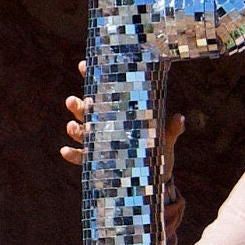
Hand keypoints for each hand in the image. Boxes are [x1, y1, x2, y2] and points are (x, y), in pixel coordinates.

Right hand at [60, 61, 184, 210]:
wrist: (154, 179)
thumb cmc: (157, 152)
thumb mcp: (164, 139)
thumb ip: (171, 129)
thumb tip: (179, 118)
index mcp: (118, 113)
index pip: (103, 92)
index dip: (92, 77)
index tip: (84, 65)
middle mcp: (104, 126)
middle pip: (86, 111)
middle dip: (78, 105)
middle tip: (73, 101)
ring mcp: (98, 144)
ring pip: (81, 132)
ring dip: (74, 128)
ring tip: (73, 126)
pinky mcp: (96, 162)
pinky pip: (81, 157)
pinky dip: (72, 154)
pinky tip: (65, 151)